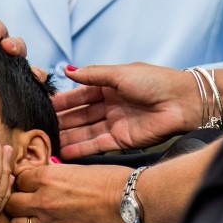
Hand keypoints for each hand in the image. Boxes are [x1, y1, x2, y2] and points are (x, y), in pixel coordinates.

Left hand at [6, 164, 135, 222]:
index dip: (23, 180)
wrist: (131, 203)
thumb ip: (56, 175)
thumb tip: (45, 179)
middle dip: (15, 200)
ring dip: (21, 220)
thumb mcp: (79, 168)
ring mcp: (50, 222)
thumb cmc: (112, 181)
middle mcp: (43, 200)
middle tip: (23, 200)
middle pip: (11, 202)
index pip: (19, 178)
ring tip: (30, 217)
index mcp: (48, 177)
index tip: (27, 183)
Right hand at [52, 63, 200, 158]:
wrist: (183, 101)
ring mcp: (116, 124)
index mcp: (110, 87)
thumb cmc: (156, 82)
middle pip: (81, 115)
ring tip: (46, 143)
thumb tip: (68, 70)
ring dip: (68, 137)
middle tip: (39, 128)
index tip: (43, 107)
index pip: (80, 95)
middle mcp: (111, 106)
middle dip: (61, 121)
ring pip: (86, 132)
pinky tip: (64, 151)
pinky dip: (81, 149)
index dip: (63, 102)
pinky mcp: (123, 141)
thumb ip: (93, 75)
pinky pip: (97, 145)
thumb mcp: (120, 73)